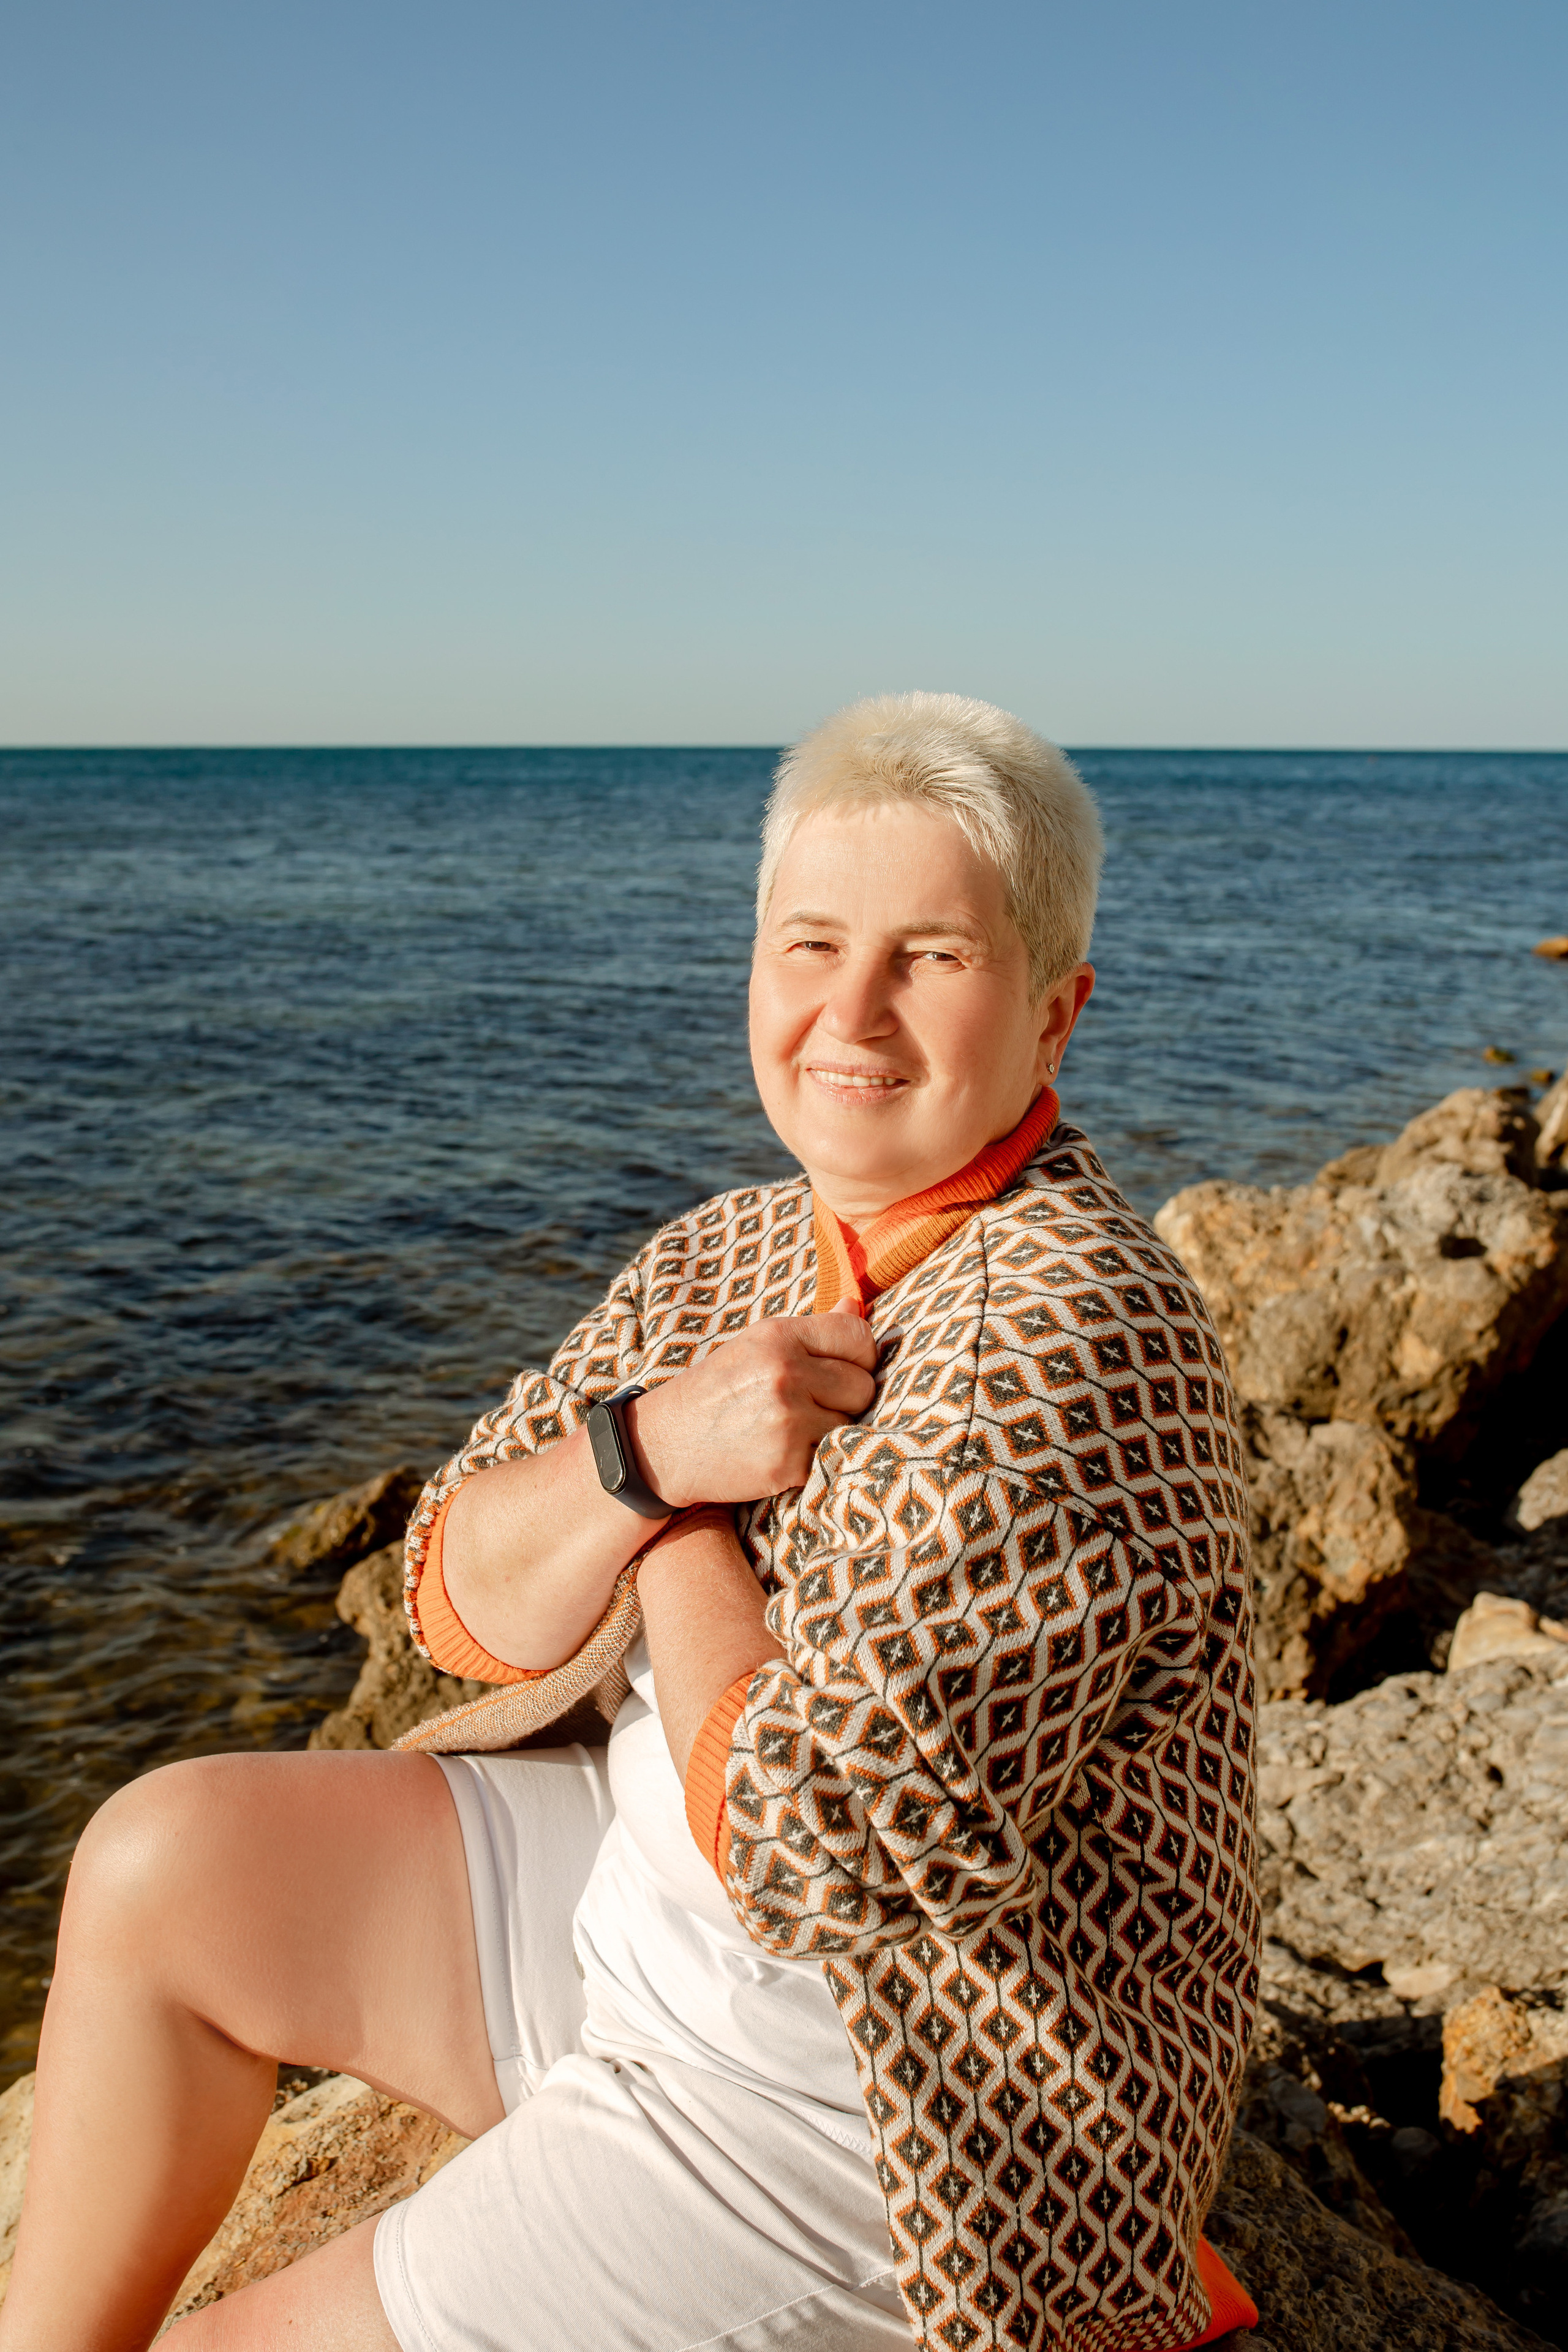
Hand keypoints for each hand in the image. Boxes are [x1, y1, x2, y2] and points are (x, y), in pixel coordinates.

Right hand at [628, 1296, 876, 1507]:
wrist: (663, 1446)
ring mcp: (788, 1421)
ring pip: (851, 1425)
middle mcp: (786, 1374)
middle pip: (863, 1386)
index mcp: (778, 1337)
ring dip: (832, 1431)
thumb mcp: (755, 1346)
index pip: (858, 1338)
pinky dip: (816, 1460)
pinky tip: (786, 1453)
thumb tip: (858, 1306)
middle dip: (846, 1398)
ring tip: (795, 1429)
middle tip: (812, 1405)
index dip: (860, 1357)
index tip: (842, 1369)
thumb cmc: (715, 1391)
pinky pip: (831, 1458)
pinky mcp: (787, 1464)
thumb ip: (812, 1331)